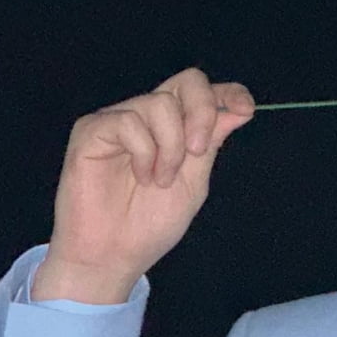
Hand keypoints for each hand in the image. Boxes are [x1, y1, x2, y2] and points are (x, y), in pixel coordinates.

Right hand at [33, 67, 254, 302]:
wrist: (114, 254)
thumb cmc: (149, 224)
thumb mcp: (193, 182)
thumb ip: (210, 143)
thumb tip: (239, 108)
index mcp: (174, 127)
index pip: (201, 93)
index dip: (228, 93)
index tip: (245, 110)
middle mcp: (147, 116)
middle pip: (187, 82)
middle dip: (202, 113)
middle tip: (196, 152)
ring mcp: (118, 120)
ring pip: (160, 104)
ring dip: (170, 148)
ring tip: (160, 180)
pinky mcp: (91, 129)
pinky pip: (129, 121)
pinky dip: (143, 153)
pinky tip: (140, 177)